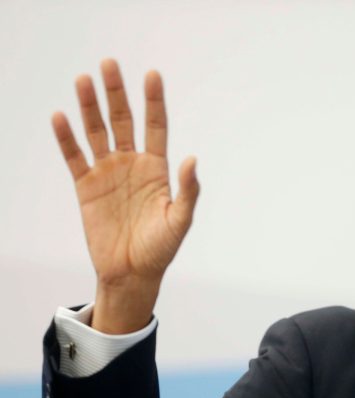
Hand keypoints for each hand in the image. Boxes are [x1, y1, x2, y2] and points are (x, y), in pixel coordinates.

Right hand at [52, 59, 199, 332]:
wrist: (132, 273)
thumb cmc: (161, 249)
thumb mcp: (180, 221)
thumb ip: (188, 191)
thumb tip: (192, 160)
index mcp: (157, 169)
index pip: (156, 126)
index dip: (154, 101)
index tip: (153, 74)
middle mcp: (132, 165)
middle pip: (123, 121)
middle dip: (117, 94)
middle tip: (110, 64)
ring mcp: (108, 174)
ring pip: (97, 133)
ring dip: (89, 107)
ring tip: (84, 80)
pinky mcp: (86, 188)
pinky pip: (74, 157)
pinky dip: (67, 138)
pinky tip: (61, 116)